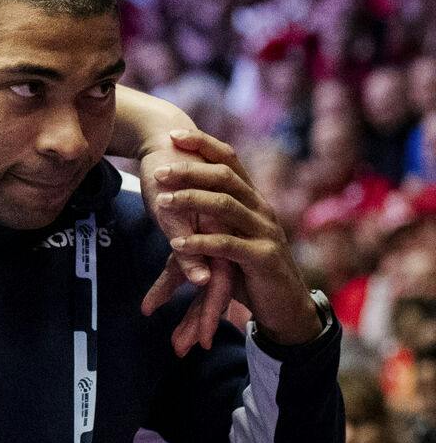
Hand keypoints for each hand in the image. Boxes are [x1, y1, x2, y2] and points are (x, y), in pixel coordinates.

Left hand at [146, 128, 322, 349]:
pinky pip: (229, 244)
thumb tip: (172, 191)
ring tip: (161, 203)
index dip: (203, 143)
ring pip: (227, 206)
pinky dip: (201, 242)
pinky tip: (177, 243)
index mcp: (252, 198)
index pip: (229, 160)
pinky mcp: (264, 258)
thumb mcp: (229, 234)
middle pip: (225, 177)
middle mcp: (261, 209)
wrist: (285, 307)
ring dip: (191, 201)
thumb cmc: (249, 268)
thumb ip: (209, 215)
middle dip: (190, 171)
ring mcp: (265, 232)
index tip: (171, 134)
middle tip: (157, 172)